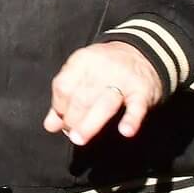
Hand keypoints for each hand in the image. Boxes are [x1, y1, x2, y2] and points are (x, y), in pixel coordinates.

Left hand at [44, 41, 165, 145]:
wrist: (141, 53)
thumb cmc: (104, 69)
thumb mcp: (82, 74)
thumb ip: (64, 99)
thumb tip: (50, 126)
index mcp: (82, 61)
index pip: (63, 87)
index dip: (59, 107)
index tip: (63, 121)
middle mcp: (102, 68)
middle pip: (81, 98)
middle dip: (72, 120)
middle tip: (74, 135)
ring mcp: (124, 80)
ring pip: (104, 104)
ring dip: (89, 124)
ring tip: (79, 139)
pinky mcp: (143, 91)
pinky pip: (137, 107)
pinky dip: (131, 120)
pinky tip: (125, 131)